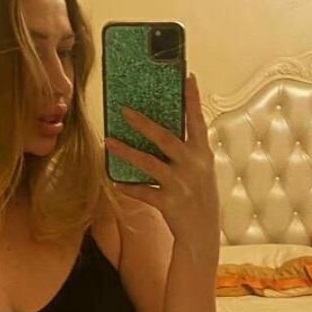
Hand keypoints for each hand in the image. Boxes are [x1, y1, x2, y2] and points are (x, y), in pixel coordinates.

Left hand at [103, 73, 218, 258]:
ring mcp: (181, 185)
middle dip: (144, 123)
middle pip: (166, 138)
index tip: (187, 77)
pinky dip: (127, 186)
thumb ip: (186, 152)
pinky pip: (142, 192)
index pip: (197, 121)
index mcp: (203, 154)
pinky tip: (114, 180)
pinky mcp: (169, 203)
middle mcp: (194, 166)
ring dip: (126, 151)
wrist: (202, 235)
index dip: (192, 99)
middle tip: (124, 110)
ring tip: (108, 142)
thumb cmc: (198, 197)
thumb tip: (158, 130)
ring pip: (149, 163)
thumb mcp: (200, 171)